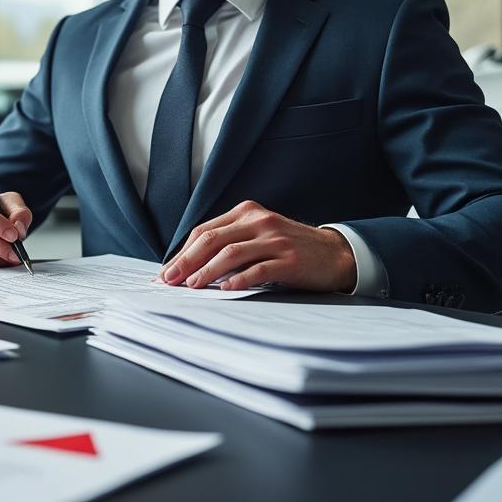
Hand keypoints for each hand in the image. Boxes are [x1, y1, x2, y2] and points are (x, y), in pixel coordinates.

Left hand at [160, 200, 355, 291]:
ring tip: (192, 285)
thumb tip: (189, 267)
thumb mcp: (258, 236)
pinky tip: (225, 289)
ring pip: (231, 252)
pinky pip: (259, 269)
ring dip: (207, 270)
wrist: (335, 253)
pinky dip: (239, 279)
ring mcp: (275, 239)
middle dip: (186, 261)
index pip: (204, 231)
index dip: (182, 252)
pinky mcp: (289, 259)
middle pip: (212, 239)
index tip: (166, 272)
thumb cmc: (289, 248)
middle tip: (169, 280)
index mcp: (246, 212)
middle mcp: (258, 221)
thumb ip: (229, 243)